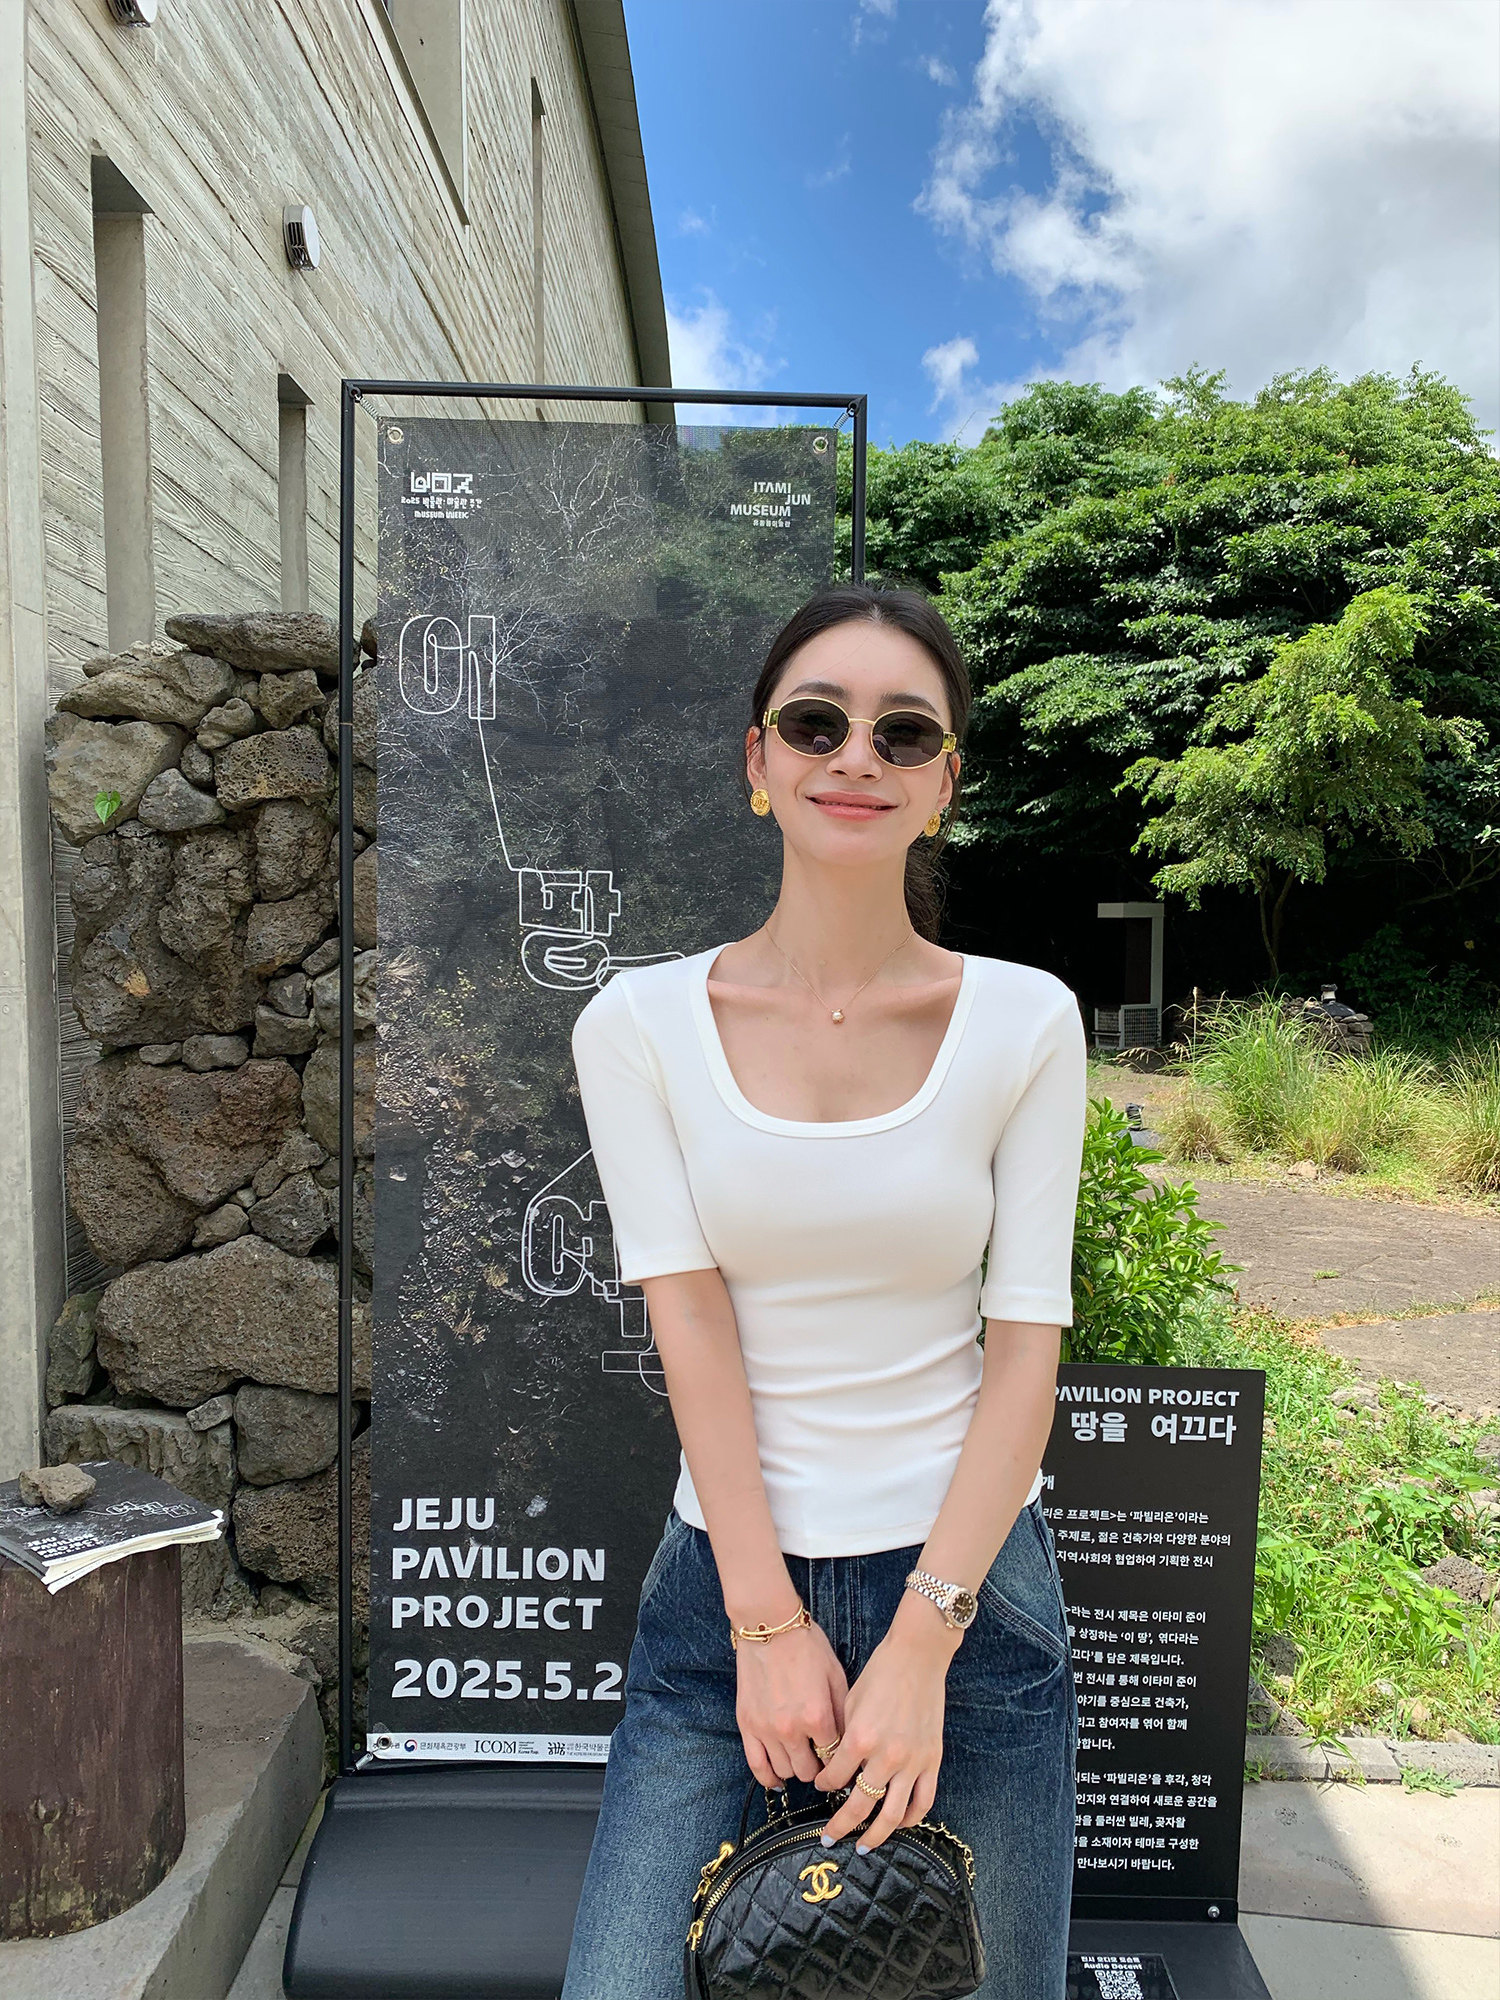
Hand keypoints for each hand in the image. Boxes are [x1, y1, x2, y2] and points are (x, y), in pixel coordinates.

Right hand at [736, 1619, 847, 1786]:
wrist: (770, 1626)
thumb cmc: (806, 1645)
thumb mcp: (835, 1676)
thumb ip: (842, 1714)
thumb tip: (848, 1743)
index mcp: (818, 1716)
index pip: (834, 1758)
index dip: (840, 1760)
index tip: (842, 1760)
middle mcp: (791, 1729)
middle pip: (809, 1771)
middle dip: (818, 1767)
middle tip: (821, 1757)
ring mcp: (766, 1730)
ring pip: (785, 1771)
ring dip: (796, 1768)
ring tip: (802, 1758)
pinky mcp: (747, 1726)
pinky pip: (757, 1766)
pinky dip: (769, 1778)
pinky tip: (778, 1779)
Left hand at [812, 1605, 957, 1849]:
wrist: (917, 1657)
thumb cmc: (880, 1674)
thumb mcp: (850, 1702)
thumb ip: (843, 1738)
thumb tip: (835, 1765)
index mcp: (859, 1739)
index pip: (834, 1777)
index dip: (823, 1785)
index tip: (820, 1786)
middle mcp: (885, 1756)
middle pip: (860, 1807)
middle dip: (840, 1827)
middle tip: (828, 1839)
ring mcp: (911, 1762)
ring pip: (892, 1815)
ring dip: (875, 1835)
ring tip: (863, 1846)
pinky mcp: (931, 1761)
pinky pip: (922, 1802)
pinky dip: (910, 1819)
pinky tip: (898, 1824)